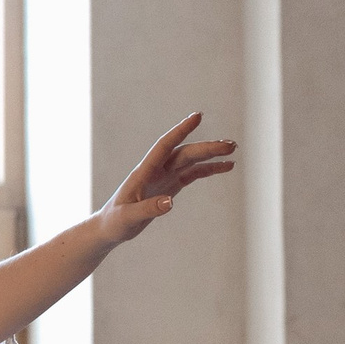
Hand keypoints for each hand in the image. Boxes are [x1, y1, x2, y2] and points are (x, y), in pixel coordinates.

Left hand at [96, 113, 236, 247]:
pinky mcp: (170, 185)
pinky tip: (226, 167)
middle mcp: (156, 169)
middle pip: (184, 153)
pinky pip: (193, 173)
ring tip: (233, 150)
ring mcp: (165, 176)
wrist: (111, 226)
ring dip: (211, 154)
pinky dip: (209, 169)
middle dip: (207, 148)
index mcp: (144, 171)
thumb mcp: (128, 218)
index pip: (164, 146)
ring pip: (191, 160)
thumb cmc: (115, 222)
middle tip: (230, 145)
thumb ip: (148, 209)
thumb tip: (171, 202)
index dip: (180, 131)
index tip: (197, 116)